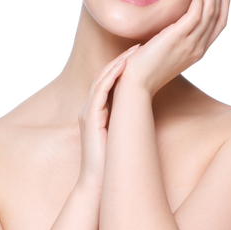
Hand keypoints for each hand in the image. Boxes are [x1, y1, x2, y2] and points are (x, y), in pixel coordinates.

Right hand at [77, 44, 139, 189]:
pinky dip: (112, 76)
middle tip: (139, 44)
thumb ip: (125, 123)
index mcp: (94, 113)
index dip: (122, 66)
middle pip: (103, 75)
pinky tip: (125, 67)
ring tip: (135, 51)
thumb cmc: (112, 165)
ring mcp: (87, 112)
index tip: (139, 55)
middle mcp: (88, 109)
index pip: (107, 82)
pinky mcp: (90, 117)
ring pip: (101, 79)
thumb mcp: (120, 138)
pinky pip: (100, 90)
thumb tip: (143, 115)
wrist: (98, 184)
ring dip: (118, 63)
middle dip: (121, 58)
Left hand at [118, 0, 230, 96]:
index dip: (225, 3)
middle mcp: (198, 47)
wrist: (136, 84)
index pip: (219, 23)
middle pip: (219, 15)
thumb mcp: (165, 51)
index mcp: (197, 50)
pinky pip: (195, 15)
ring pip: (210, 11)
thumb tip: (170, 24)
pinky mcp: (177, 39)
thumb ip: (173, 38)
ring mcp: (190, 44)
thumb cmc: (144, 68)